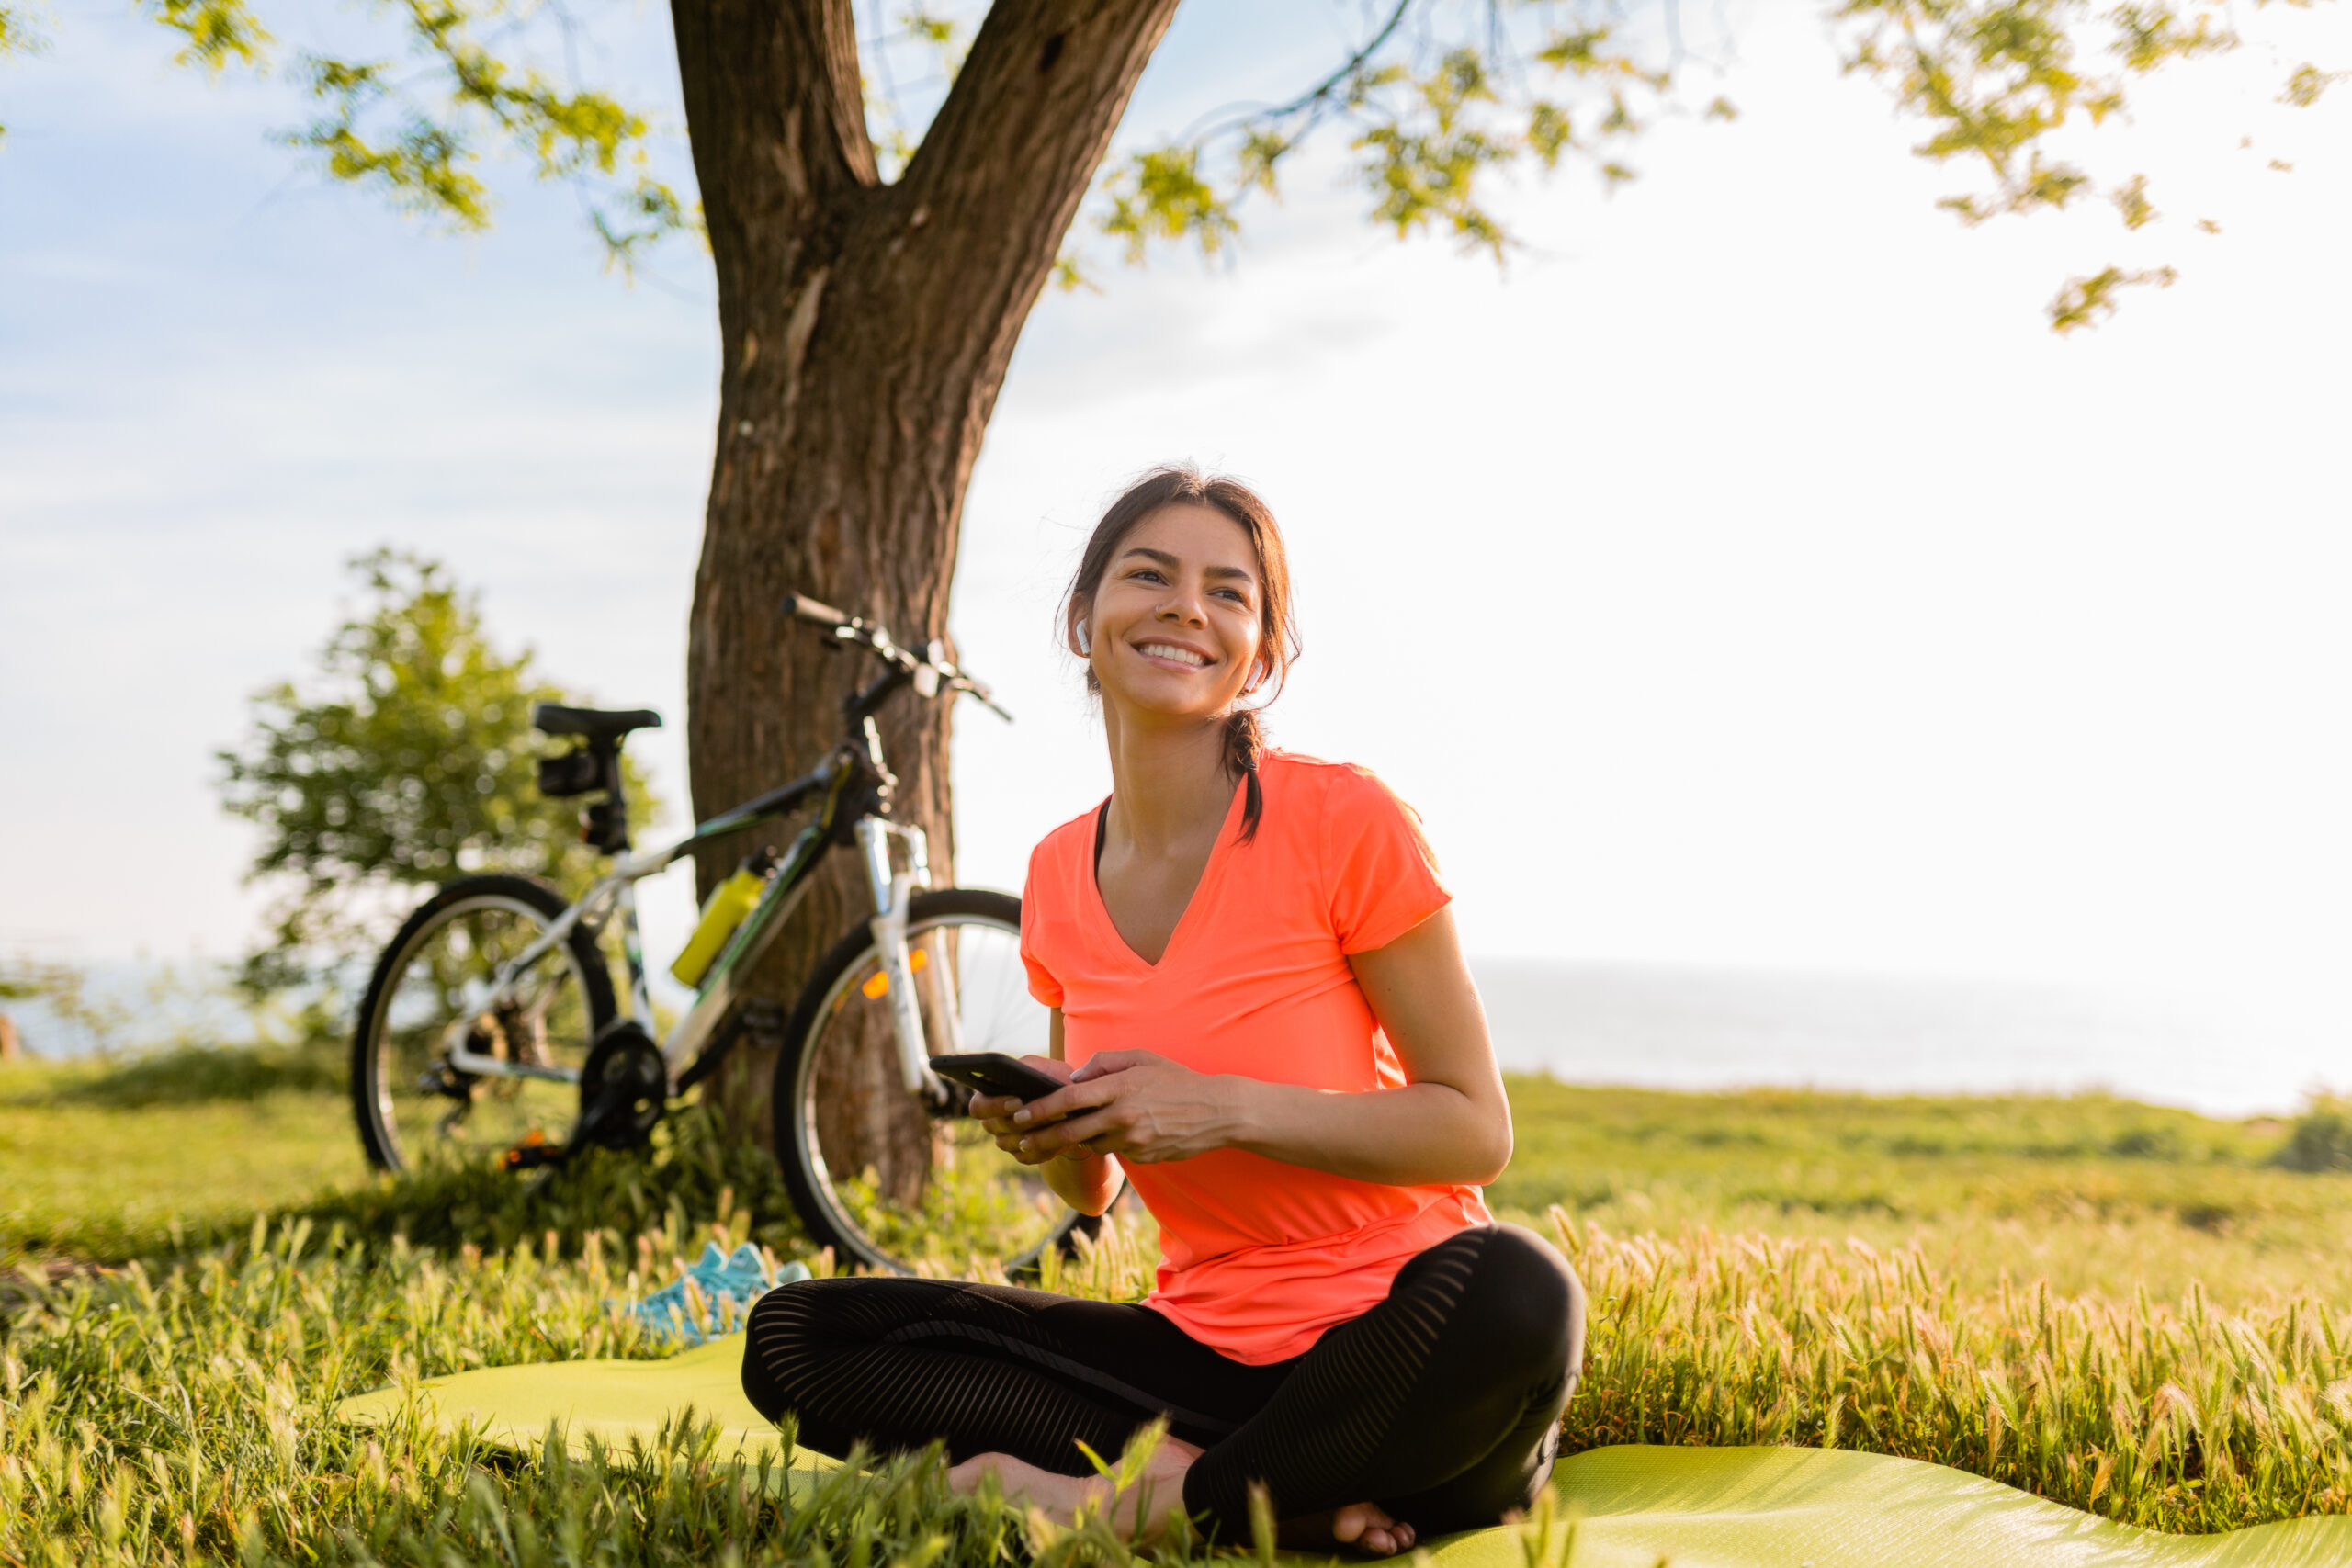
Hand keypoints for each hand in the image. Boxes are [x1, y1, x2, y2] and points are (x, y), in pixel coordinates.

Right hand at [971, 1056, 1092, 1166]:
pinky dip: (1043, 1148)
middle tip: (1039, 1113)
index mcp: (989, 1097)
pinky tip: (1058, 1137)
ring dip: (1032, 1133)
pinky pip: (1027, 1156)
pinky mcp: (1022, 1154)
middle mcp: (993, 1120)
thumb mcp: (1043, 1069)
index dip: (994, 1105)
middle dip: (1018, 1120)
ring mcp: (1006, 1140)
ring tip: (1055, 1122)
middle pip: (993, 1127)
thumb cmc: (1054, 1080)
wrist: (1074, 1103)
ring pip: (1010, 1143)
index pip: (978, 1106)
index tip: (1016, 1100)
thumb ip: (1029, 1068)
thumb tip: (1019, 1074)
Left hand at [1007, 1050, 1243, 1164]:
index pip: (1068, 1100)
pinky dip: (1112, 1142)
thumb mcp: (1142, 1058)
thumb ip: (1104, 1062)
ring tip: (1074, 1129)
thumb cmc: (1176, 1080)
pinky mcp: (1142, 1157)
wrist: (1217, 1111)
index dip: (1040, 1109)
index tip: (1020, 1114)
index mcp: (1119, 1088)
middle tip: (1021, 1141)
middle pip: (1070, 1132)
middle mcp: (1122, 1117)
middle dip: (1041, 1137)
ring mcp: (1133, 1141)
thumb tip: (1075, 1078)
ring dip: (1081, 1138)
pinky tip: (1124, 1132)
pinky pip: (1117, 1151)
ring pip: (1092, 1143)